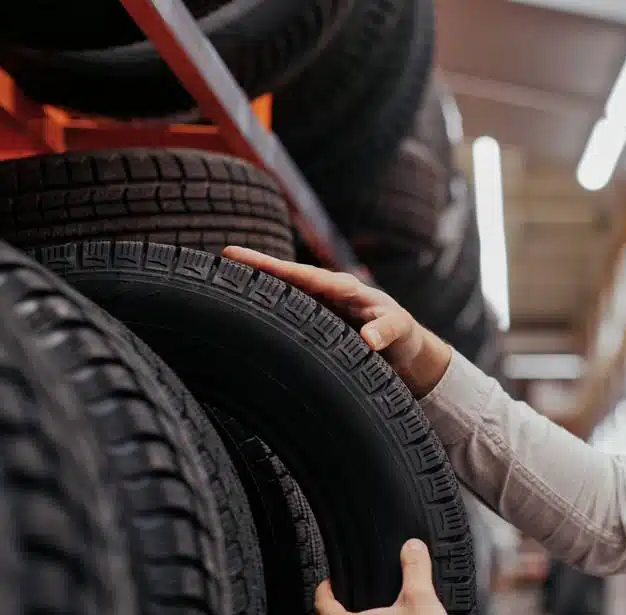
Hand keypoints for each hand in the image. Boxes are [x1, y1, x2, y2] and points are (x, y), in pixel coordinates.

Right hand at [221, 246, 451, 396]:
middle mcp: (327, 293)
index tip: (247, 258)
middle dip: (257, 266)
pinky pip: (287, 314)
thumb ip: (386, 332)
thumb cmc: (402, 336)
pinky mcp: (315, 323)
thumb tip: (369, 340)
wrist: (404, 349)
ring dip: (257, 286)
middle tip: (224, 254)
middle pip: (287, 278)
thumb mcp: (400, 332)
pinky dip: (267, 308)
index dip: (276, 268)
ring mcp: (318, 307)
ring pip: (283, 295)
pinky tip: (241, 308)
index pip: (305, 276)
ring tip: (222, 277)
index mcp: (345, 289)